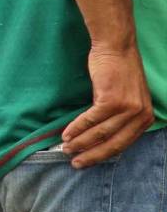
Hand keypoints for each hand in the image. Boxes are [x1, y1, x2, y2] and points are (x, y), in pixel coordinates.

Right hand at [61, 42, 153, 167]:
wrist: (116, 48)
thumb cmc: (117, 71)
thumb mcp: (126, 98)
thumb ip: (119, 117)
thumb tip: (99, 137)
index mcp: (145, 118)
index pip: (123, 144)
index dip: (102, 155)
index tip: (87, 161)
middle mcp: (140, 115)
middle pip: (113, 143)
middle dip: (91, 155)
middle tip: (75, 162)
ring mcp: (128, 108)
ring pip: (100, 133)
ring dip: (80, 143)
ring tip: (66, 148)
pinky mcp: (112, 100)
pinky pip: (91, 119)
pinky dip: (76, 128)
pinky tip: (66, 133)